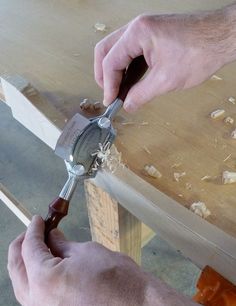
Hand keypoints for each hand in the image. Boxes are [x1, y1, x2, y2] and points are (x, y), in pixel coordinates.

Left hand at [7, 216, 147, 305]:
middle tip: (32, 230)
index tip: (38, 220)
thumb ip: (62, 245)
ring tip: (38, 245)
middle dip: (22, 245)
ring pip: (22, 283)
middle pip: (17, 268)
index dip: (33, 229)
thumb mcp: (85, 252)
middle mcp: (38, 301)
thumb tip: (52, 237)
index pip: (30, 248)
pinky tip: (46, 264)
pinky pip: (35, 294)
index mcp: (44, 280)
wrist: (136, 303)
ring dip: (26, 262)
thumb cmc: (116, 278)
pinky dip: (36, 276)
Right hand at [95, 11, 229, 111]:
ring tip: (120, 93)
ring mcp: (145, 31)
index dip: (108, 85)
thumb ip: (141, 95)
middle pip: (106, 51)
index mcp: (137, 33)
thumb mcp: (166, 80)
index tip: (110, 101)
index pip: (111, 61)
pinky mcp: (152, 36)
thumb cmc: (200, 51)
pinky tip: (131, 84)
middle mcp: (137, 28)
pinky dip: (129, 69)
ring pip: (118, 51)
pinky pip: (132, 53)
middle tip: (109, 94)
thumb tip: (127, 105)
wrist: (223, 38)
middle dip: (104, 75)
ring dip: (116, 73)